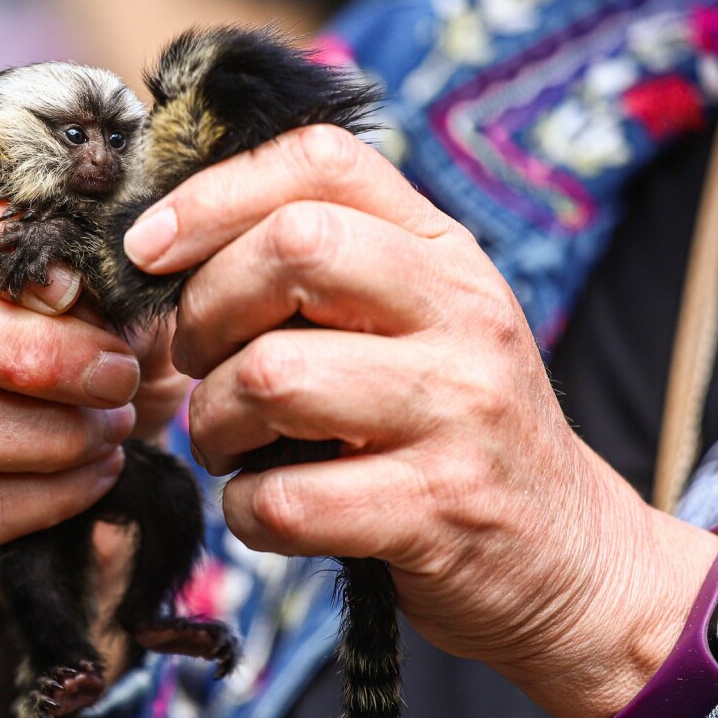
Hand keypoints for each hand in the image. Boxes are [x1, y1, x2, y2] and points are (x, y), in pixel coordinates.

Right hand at [0, 152, 190, 714]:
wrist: (126, 436)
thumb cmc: (123, 330)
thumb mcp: (135, 280)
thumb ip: (124, 251)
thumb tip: (131, 254)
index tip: (74, 285)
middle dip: (32, 350)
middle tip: (120, 372)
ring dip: (47, 430)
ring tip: (117, 422)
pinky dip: (53, 492)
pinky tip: (101, 469)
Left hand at [123, 125, 717, 717]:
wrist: (568, 554)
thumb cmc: (449, 424)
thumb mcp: (419, 319)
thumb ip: (329, 266)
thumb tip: (167, 240)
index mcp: (444, 251)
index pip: (321, 162)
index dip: (211, 193)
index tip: (149, 249)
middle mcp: (460, 315)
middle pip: (293, 247)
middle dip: (204, 309)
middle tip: (196, 360)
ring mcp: (456, 412)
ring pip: (270, 376)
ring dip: (210, 419)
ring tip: (226, 442)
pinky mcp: (436, 511)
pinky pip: (283, 499)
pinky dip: (243, 510)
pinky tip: (264, 507)